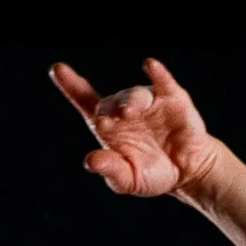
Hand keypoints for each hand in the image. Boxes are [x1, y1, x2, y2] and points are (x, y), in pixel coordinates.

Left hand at [49, 55, 220, 200]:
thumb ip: (110, 170)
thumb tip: (89, 161)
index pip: (85, 101)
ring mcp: (149, 101)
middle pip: (111, 102)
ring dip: (130, 101)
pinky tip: (150, 65)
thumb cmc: (152, 174)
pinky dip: (158, 74)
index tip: (57, 70)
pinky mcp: (174, 99)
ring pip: (136, 95)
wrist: (188, 173)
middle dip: (108, 109)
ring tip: (127, 113)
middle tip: (106, 122)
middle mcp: (126, 108)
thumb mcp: (129, 179)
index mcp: (109, 126)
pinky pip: (164, 83)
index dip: (70, 85)